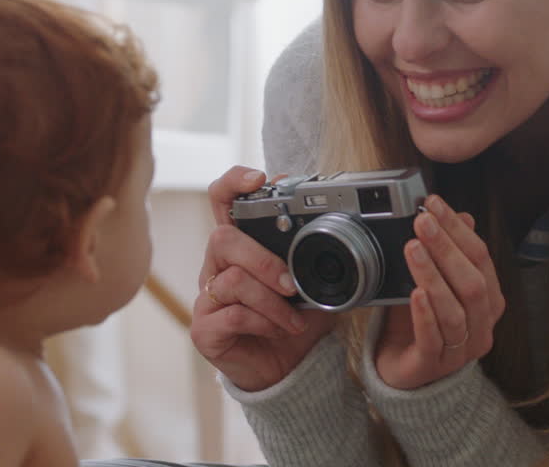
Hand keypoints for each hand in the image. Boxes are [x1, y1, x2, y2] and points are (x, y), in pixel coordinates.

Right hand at [190, 167, 336, 391]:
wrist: (285, 369)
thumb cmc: (293, 319)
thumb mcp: (314, 283)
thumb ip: (318, 256)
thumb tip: (343, 232)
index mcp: (241, 245)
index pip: (222, 200)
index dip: (234, 182)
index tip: (260, 179)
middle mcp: (217, 266)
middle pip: (222, 238)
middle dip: (263, 259)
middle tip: (291, 284)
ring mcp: (207, 297)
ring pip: (232, 279)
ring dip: (271, 300)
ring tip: (293, 317)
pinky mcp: (205, 328)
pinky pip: (231, 314)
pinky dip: (263, 322)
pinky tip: (278, 330)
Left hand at [374, 195, 505, 389]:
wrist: (402, 371)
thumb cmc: (420, 323)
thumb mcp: (435, 282)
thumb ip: (451, 253)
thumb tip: (464, 217)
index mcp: (488, 302)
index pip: (480, 258)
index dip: (458, 230)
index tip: (435, 205)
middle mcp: (481, 326)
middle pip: (472, 283)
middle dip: (447, 248)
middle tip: (422, 222)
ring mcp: (460, 350)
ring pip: (455, 311)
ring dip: (434, 276)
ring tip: (413, 249)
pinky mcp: (433, 365)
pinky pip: (434, 339)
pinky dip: (426, 315)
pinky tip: (415, 293)